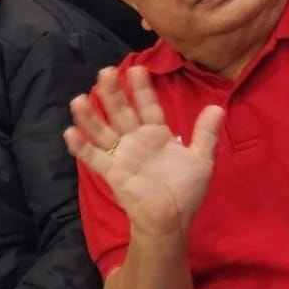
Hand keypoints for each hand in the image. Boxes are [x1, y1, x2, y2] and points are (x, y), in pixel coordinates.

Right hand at [64, 66, 223, 236]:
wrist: (172, 220)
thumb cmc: (185, 191)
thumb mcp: (200, 159)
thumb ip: (205, 134)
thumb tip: (218, 107)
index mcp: (156, 134)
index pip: (148, 106)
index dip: (142, 89)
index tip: (137, 68)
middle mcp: (136, 140)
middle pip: (121, 112)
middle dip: (113, 93)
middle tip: (105, 72)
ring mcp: (122, 155)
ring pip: (103, 130)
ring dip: (90, 116)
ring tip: (78, 99)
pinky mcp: (112, 172)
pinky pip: (94, 157)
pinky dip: (81, 146)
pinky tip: (70, 132)